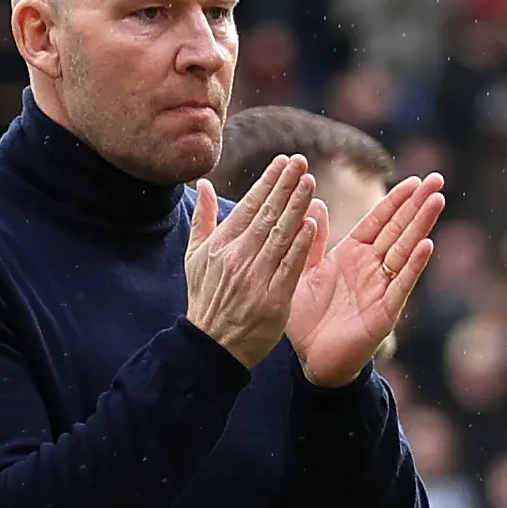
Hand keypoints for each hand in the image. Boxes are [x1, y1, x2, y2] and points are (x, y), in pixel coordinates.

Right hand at [182, 157, 317, 366]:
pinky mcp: (273, 299)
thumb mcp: (194, 258)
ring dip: (296, 206)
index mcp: (221, 245)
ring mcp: (255, 277)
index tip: (284, 161)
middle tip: (301, 161)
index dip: (268, 182)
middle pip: (267, 215)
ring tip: (310, 182)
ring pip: (280, 235)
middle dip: (286, 185)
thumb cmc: (205, 299)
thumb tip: (204, 185)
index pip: (249, 206)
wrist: (212, 346)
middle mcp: (237, 257)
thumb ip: (203, 219)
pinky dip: (300, 245)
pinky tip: (312, 224)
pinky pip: (289, 266)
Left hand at [287, 172, 446, 386]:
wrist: (313, 361)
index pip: (378, 221)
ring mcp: (381, 289)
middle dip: (417, 204)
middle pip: (398, 229)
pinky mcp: (384, 313)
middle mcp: (371, 268)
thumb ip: (311, 240)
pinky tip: (426, 245)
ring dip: (421, 225)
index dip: (396, 200)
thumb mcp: (304, 272)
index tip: (415, 179)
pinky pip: (400, 286)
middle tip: (438, 178)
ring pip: (404, 250)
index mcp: (352, 255)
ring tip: (437, 200)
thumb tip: (316, 202)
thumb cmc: (308, 319)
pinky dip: (413, 266)